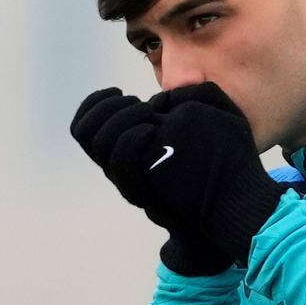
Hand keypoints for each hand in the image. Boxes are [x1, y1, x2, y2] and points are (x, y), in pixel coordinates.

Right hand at [71, 82, 283, 264]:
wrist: (221, 213)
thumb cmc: (208, 171)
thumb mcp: (190, 135)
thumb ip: (174, 114)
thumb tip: (169, 95)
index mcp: (121, 152)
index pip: (84, 124)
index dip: (93, 103)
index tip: (119, 90)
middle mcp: (116, 168)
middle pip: (84, 132)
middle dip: (107, 108)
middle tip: (139, 103)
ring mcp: (128, 181)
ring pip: (100, 145)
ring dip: (121, 118)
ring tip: (150, 113)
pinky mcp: (143, 192)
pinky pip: (122, 165)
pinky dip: (131, 140)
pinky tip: (154, 129)